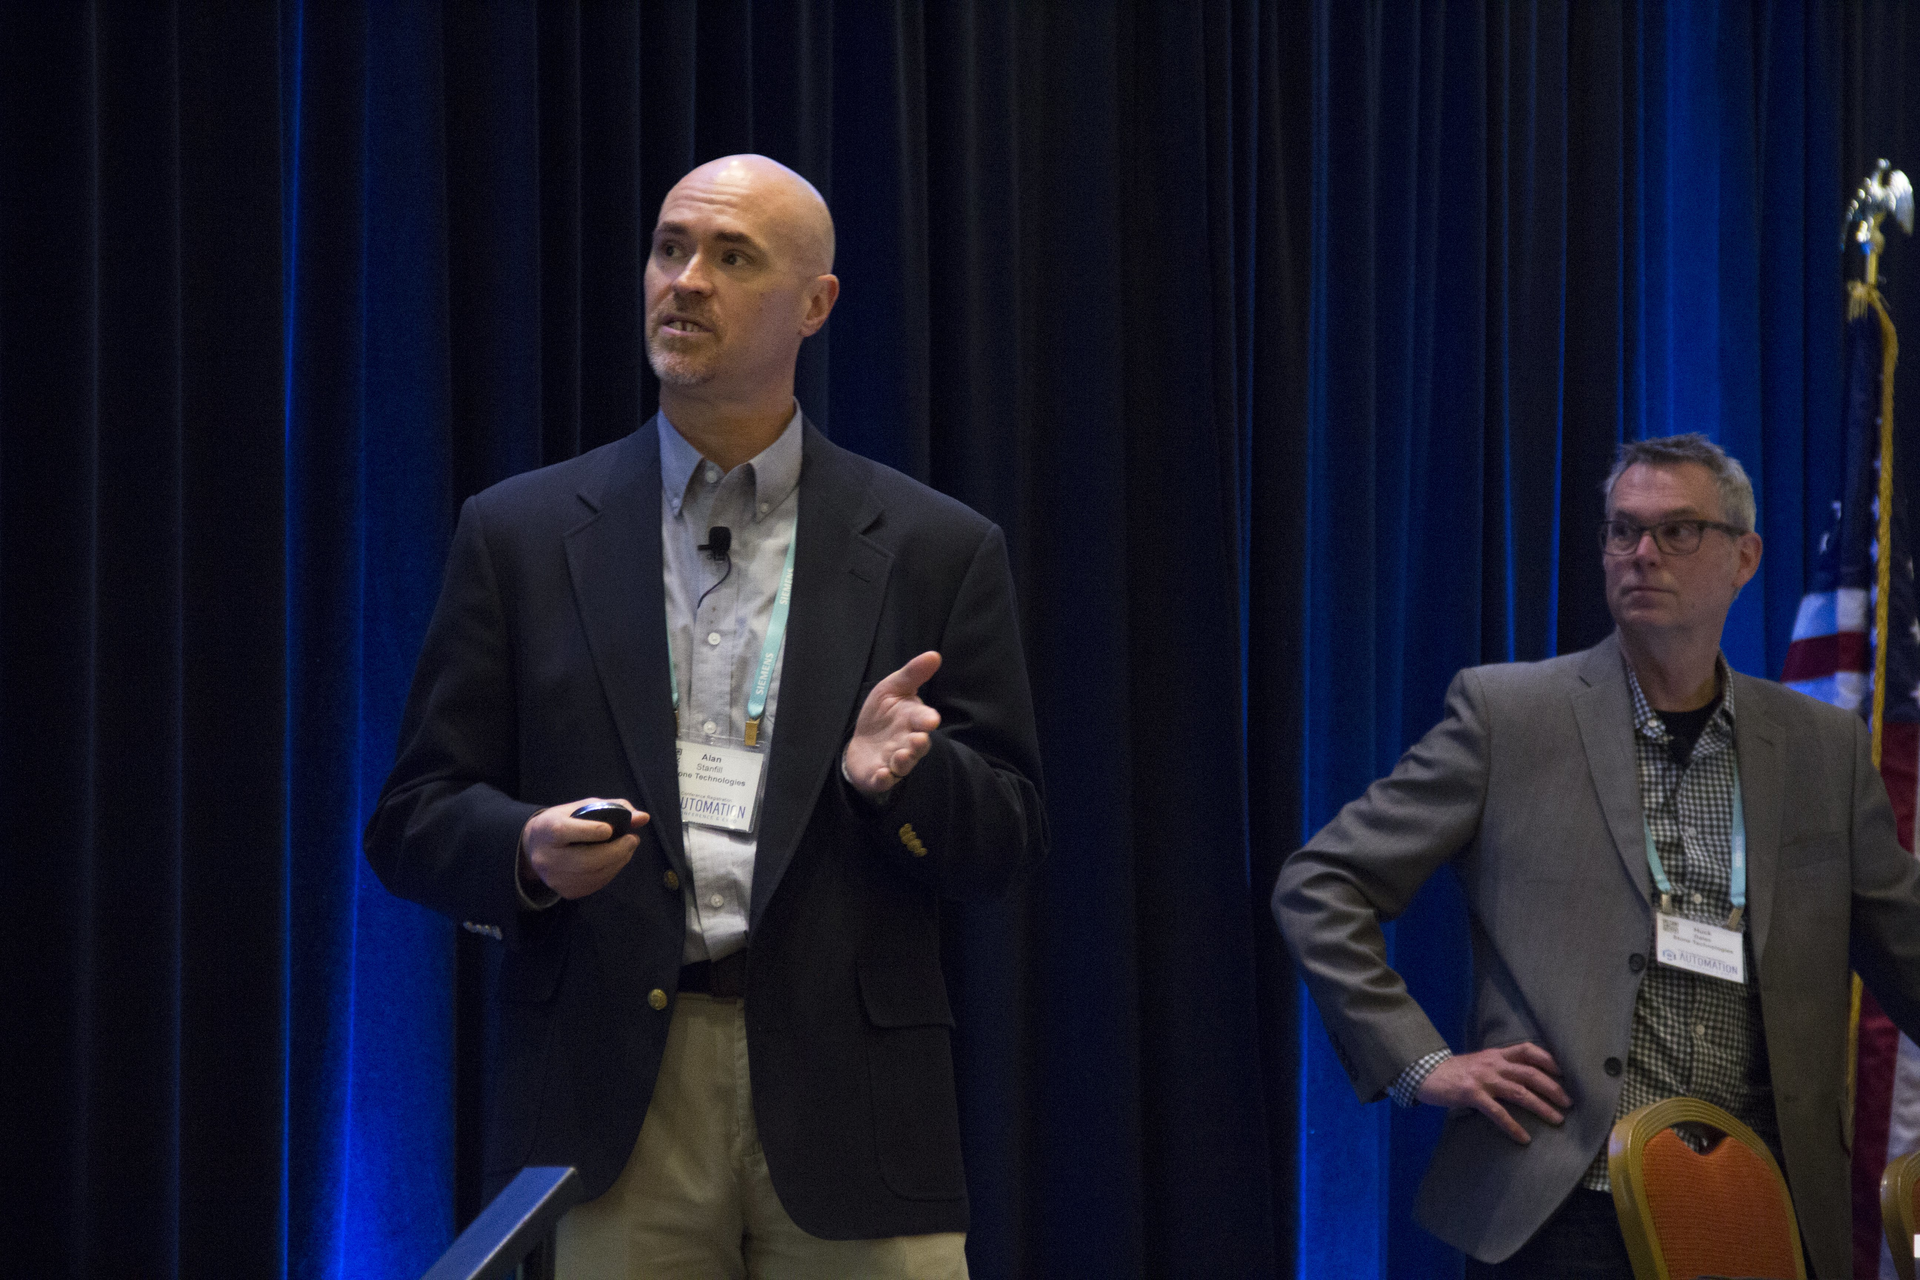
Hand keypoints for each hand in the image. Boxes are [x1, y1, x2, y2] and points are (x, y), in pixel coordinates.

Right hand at [519, 798, 648, 899]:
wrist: (535, 847)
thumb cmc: (564, 821)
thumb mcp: (581, 808)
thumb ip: (612, 809)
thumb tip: (643, 818)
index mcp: (547, 830)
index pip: (564, 832)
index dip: (589, 831)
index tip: (610, 829)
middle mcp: (547, 858)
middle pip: (585, 860)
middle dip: (615, 851)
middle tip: (632, 839)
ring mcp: (556, 878)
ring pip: (593, 875)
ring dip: (618, 861)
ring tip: (628, 848)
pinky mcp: (566, 892)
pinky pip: (595, 884)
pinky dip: (611, 872)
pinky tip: (616, 861)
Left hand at [843, 651, 942, 796]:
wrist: (862, 740)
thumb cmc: (883, 713)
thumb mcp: (893, 688)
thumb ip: (912, 674)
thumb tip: (934, 655)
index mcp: (913, 720)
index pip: (923, 719)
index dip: (926, 719)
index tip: (930, 719)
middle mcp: (907, 742)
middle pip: (918, 745)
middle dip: (919, 743)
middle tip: (918, 739)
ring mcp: (894, 760)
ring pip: (904, 763)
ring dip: (904, 760)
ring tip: (901, 756)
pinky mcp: (879, 775)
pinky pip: (884, 780)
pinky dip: (884, 778)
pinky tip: (882, 774)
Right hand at [1417, 1042, 1569, 1143]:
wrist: (1426, 1073)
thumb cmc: (1454, 1071)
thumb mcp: (1479, 1062)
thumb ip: (1499, 1066)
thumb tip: (1524, 1079)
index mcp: (1496, 1054)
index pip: (1527, 1050)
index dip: (1548, 1059)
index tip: (1565, 1072)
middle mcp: (1493, 1064)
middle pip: (1530, 1073)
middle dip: (1553, 1088)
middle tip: (1569, 1103)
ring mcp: (1483, 1079)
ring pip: (1520, 1092)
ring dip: (1541, 1107)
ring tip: (1557, 1120)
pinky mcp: (1472, 1094)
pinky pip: (1498, 1112)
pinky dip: (1513, 1126)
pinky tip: (1523, 1138)